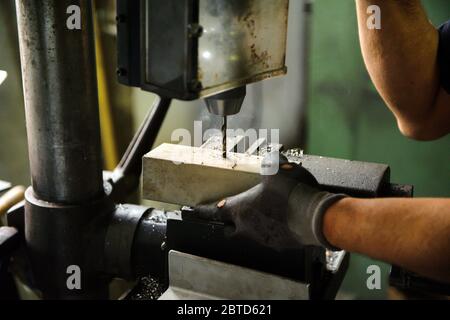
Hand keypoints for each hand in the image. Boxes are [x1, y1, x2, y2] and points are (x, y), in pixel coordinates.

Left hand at [185, 152, 345, 250]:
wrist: (315, 217)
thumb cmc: (292, 194)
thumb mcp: (278, 170)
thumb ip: (270, 161)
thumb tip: (271, 156)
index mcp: (242, 209)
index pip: (214, 212)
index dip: (202, 211)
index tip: (194, 211)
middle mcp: (248, 227)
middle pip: (228, 229)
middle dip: (227, 223)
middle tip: (229, 217)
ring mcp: (263, 239)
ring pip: (249, 235)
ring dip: (250, 227)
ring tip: (262, 216)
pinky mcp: (279, 245)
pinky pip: (269, 239)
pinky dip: (271, 231)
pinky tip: (281, 222)